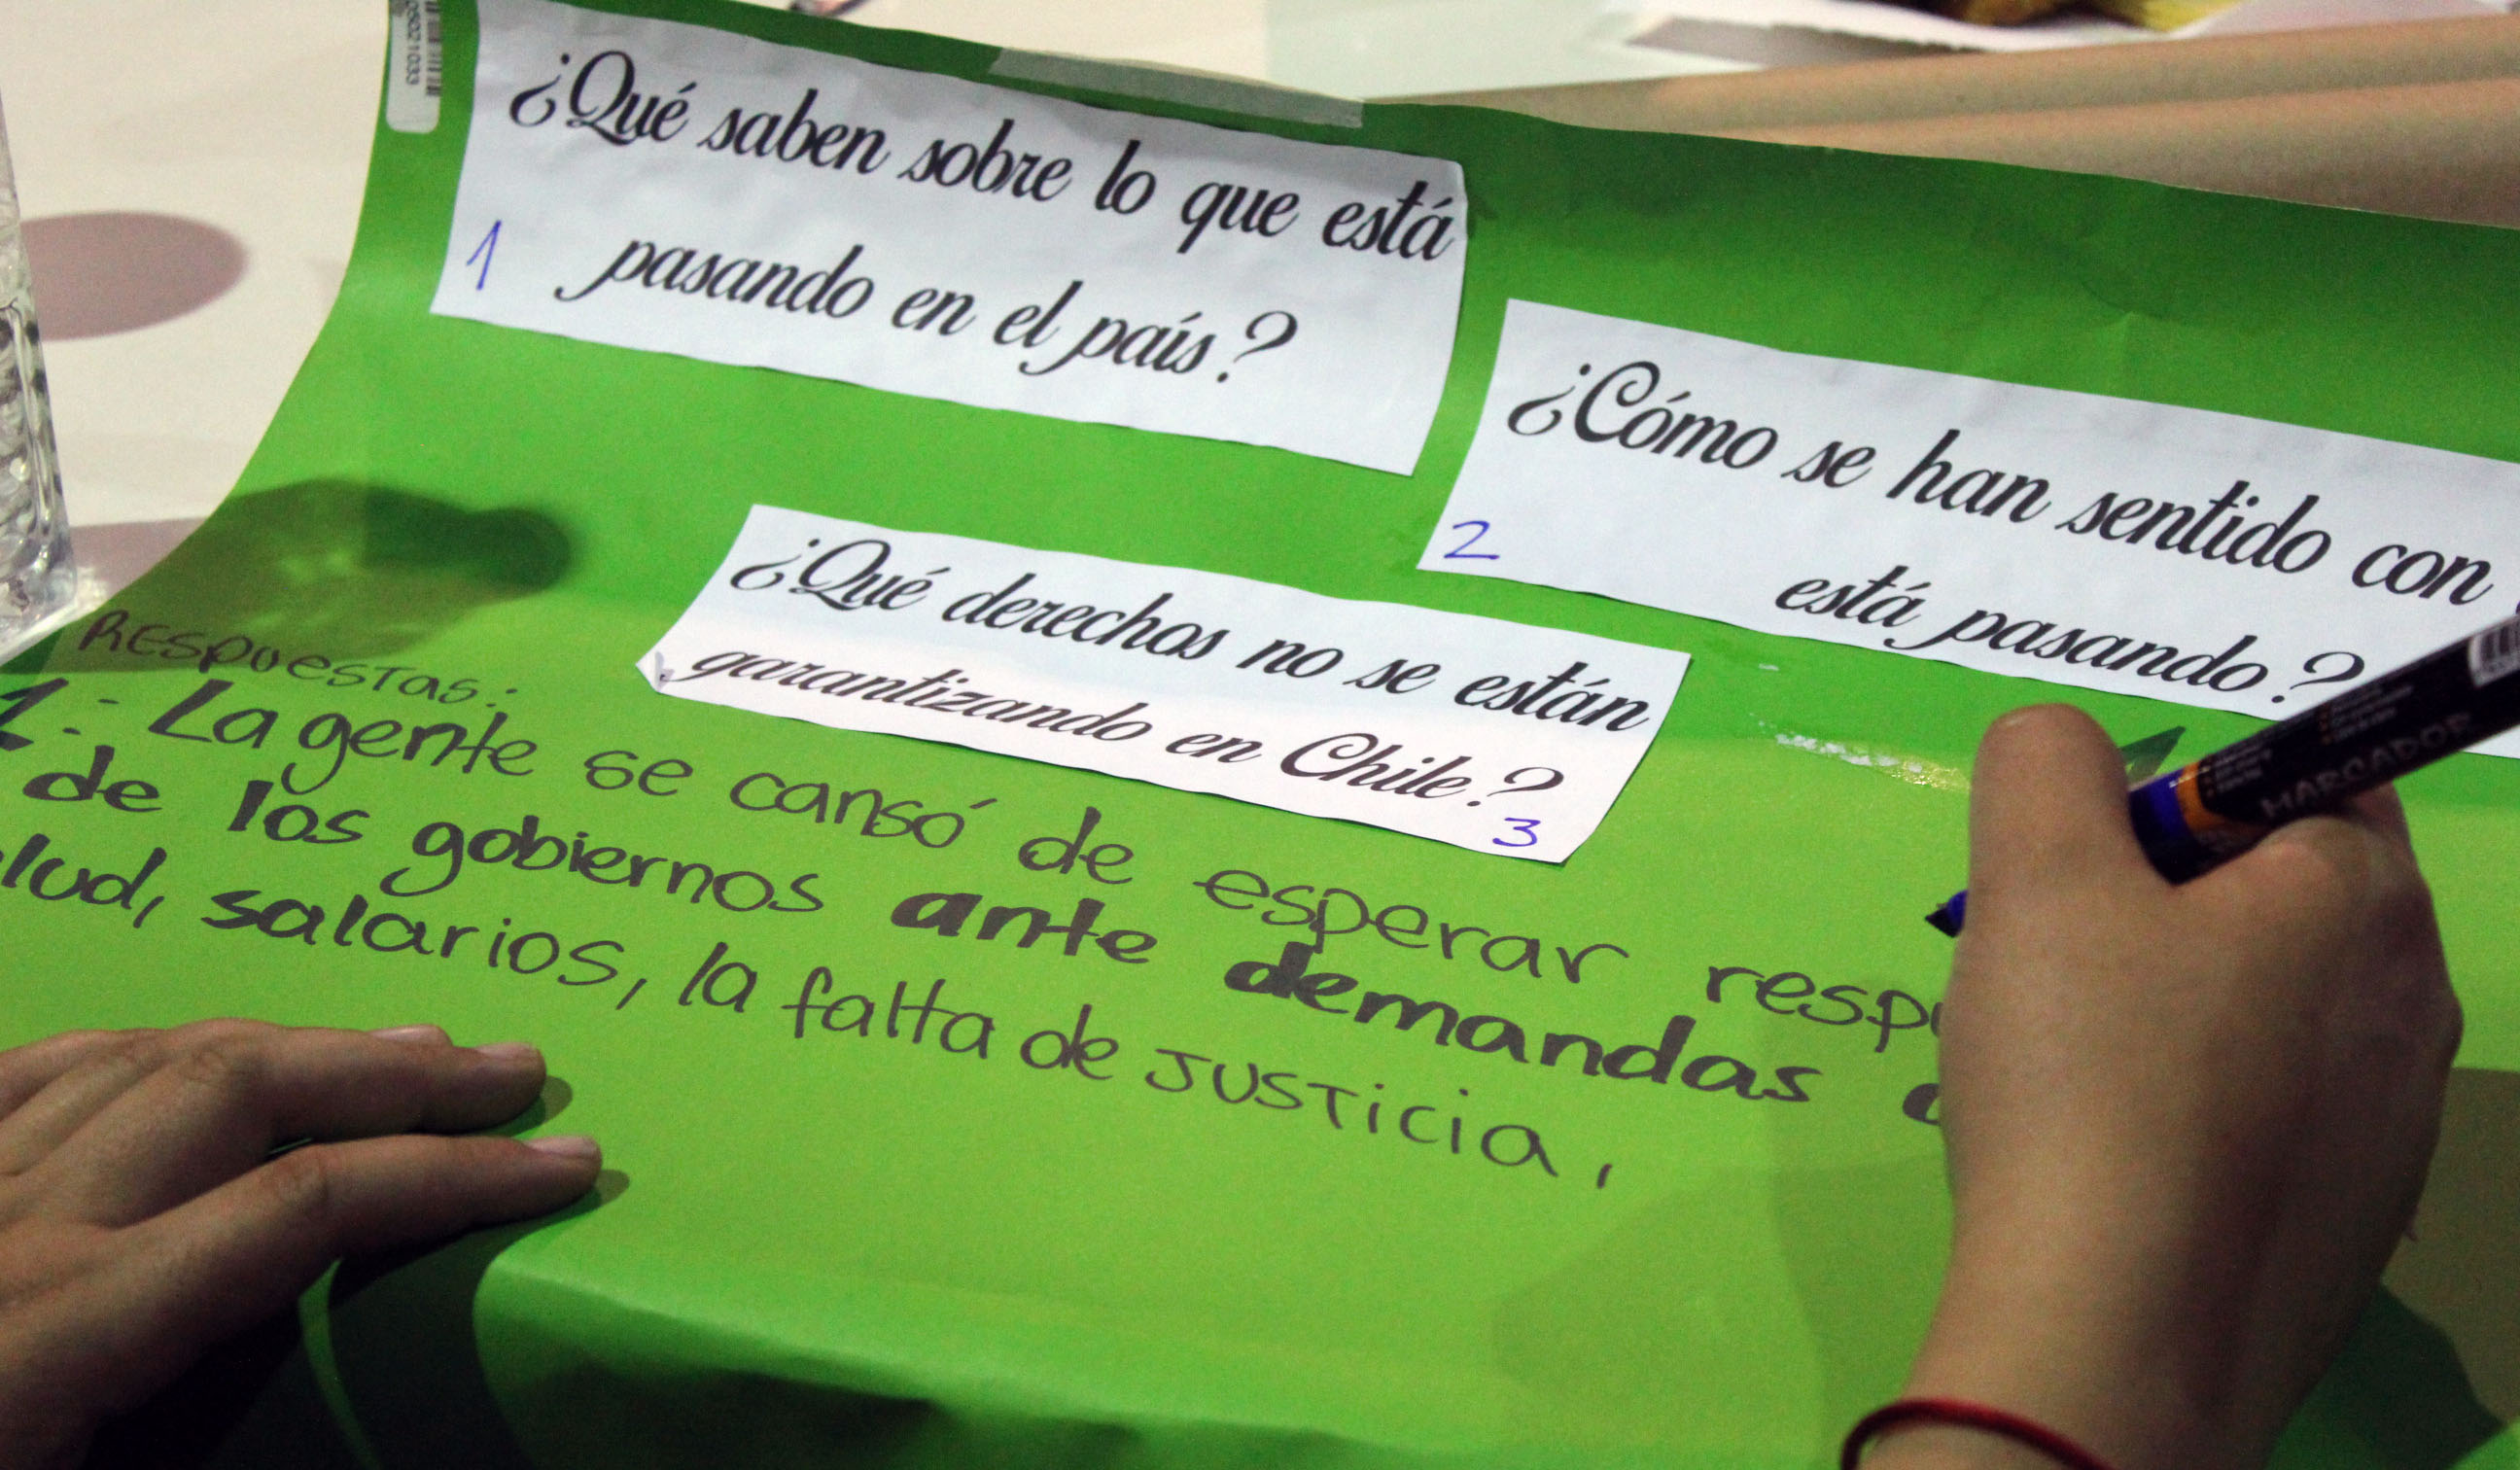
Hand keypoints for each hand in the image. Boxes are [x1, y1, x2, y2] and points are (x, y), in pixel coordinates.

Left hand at [0, 1020, 599, 1468]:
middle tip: (513, 1072)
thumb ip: (225, 1440)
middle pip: (241, 1092)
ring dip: (294, 1043)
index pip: (302, 1206)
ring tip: (403, 1043)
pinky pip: (33, 1069)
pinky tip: (195, 1046)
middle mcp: (17, 1225)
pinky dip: (136, 1045)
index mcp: (65, 1327)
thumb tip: (364, 1423)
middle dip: (399, 1076)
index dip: (450, 1177)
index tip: (562, 1169)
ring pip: (145, 1059)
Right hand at [1871, 705, 2458, 1469]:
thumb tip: (2066, 746)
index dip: (2181, 803)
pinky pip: (2275, 1121)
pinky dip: (2200, 1115)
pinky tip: (2118, 1163)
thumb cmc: (2086, 1074)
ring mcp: (2398, 1126)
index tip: (2089, 874)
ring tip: (2072, 1073)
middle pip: (2285, 898)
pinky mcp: (2357, 1223)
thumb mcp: (2033, 877)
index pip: (2300, 779)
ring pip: (2275, 1014)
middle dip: (2168, 908)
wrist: (2117, 1332)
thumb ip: (2045, 766)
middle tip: (2057, 965)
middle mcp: (2415, 1000)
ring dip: (2179, 1012)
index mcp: (2361, 894)